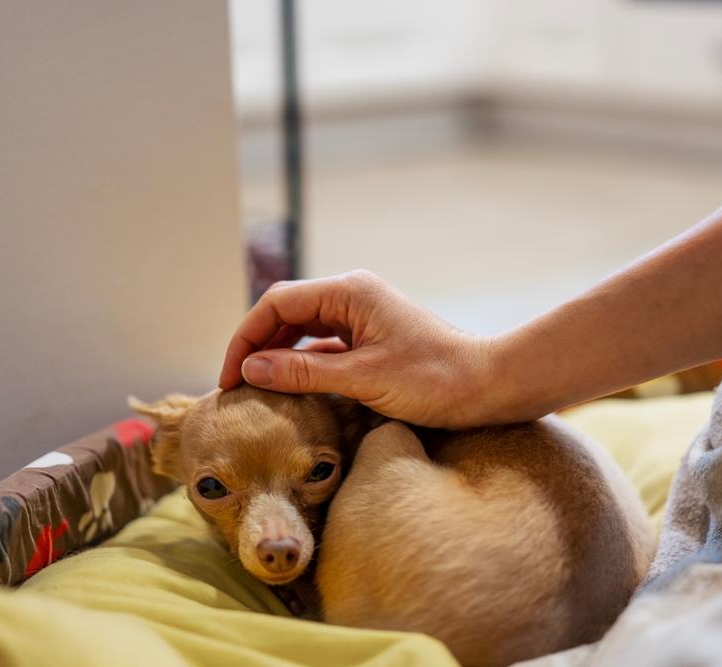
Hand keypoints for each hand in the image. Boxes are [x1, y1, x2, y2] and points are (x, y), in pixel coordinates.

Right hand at [219, 270, 497, 427]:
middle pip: (286, 313)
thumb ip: (304, 372)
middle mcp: (353, 297)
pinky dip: (303, 366)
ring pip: (303, 331)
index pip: (277, 303)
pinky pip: (325, 347)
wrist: (491, 385)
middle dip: (256, 347)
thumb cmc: (437, 379)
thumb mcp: (364, 379)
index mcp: (350, 292)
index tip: (231, 378)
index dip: (245, 338)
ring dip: (277, 356)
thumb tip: (251, 369)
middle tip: (235, 387)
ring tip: (255, 389)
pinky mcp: (373, 341)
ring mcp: (363, 318)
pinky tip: (291, 390)